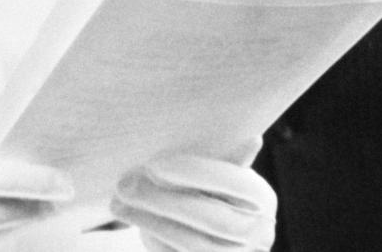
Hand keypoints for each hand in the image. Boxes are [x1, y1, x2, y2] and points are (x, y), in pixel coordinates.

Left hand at [109, 149, 275, 251]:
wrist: (206, 228)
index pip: (233, 181)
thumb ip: (223, 155)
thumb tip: (253, 140)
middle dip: (163, 200)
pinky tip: (133, 220)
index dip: (195, 171)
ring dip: (149, 220)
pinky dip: (154, 239)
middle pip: (211, 218)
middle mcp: (258, 233)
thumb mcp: (214, 169)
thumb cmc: (206, 185)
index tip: (155, 164)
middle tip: (125, 184)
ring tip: (119, 201)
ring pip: (192, 242)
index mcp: (262, 198)